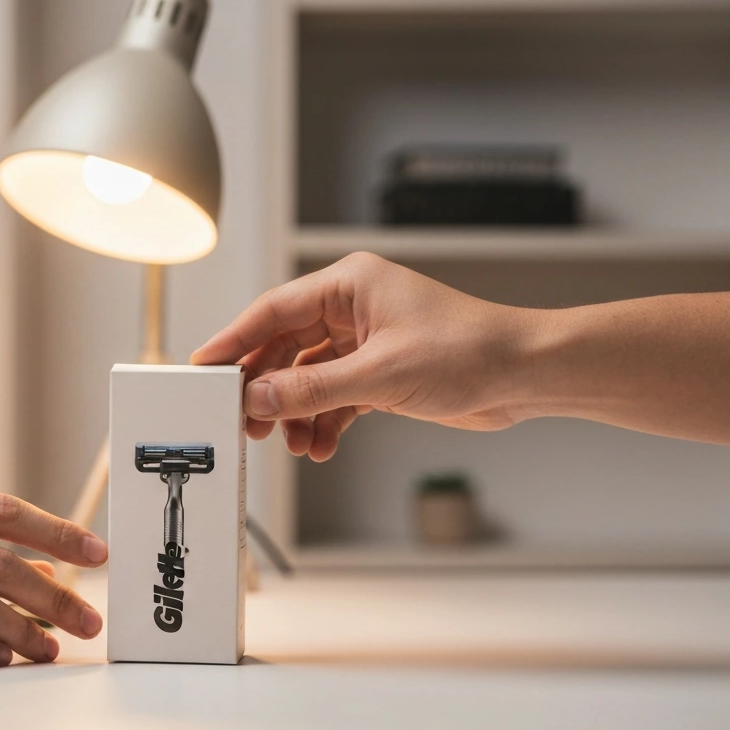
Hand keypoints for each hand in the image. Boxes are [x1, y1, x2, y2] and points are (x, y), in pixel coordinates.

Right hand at [191, 252, 535, 461]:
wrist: (524, 375)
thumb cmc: (470, 350)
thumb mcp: (380, 374)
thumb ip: (311, 388)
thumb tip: (257, 398)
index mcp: (350, 284)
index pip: (273, 310)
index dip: (234, 341)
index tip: (205, 367)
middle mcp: (353, 308)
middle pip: (285, 346)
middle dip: (265, 387)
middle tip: (242, 420)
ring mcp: (366, 341)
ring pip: (307, 377)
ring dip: (295, 412)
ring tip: (288, 443)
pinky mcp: (380, 373)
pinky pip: (333, 397)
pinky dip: (323, 421)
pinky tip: (319, 445)